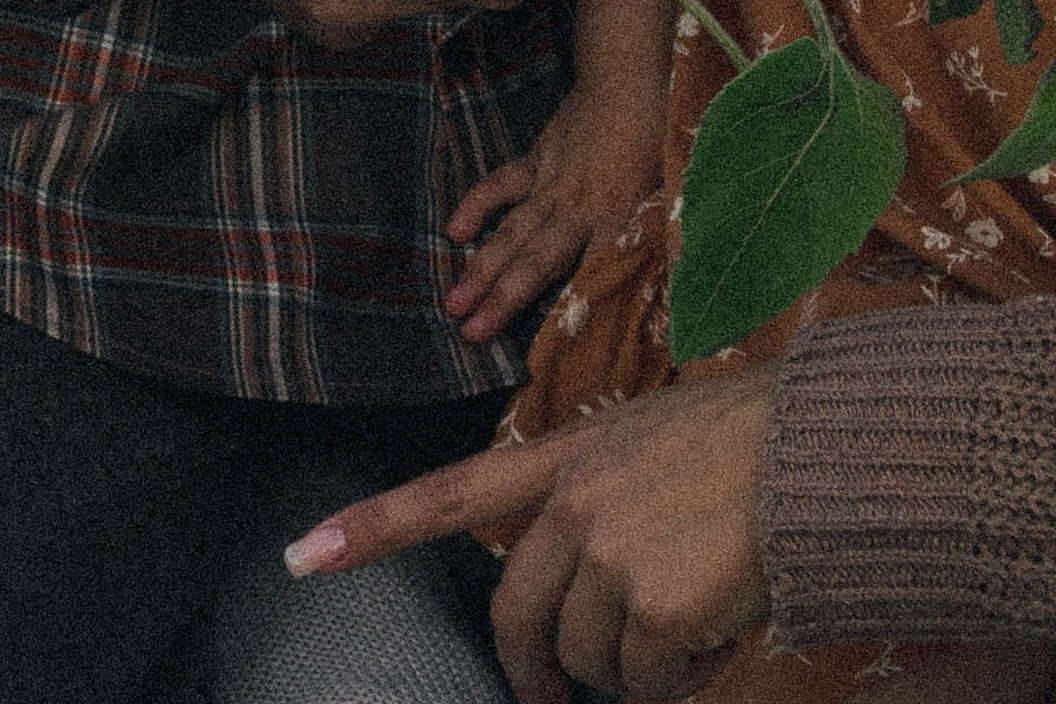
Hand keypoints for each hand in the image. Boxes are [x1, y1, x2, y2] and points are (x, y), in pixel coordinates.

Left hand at [284, 363, 775, 700]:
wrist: (821, 456)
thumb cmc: (746, 449)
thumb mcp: (646, 444)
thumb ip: (592, 503)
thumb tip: (573, 607)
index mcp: (565, 457)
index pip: (451, 492)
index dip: (372, 528)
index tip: (301, 557)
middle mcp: (575, 502)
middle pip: (515, 616)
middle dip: (533, 670)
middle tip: (548, 696)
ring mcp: (610, 554)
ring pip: (585, 658)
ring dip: (630, 668)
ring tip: (687, 622)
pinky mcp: (654, 606)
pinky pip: (643, 682)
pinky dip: (675, 682)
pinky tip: (712, 638)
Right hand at [444, 80, 666, 344]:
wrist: (631, 77)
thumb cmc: (663, 134)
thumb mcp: (675, 190)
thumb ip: (664, 236)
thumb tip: (675, 287)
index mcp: (613, 217)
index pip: (586, 275)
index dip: (564, 313)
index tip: (544, 352)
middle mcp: (575, 207)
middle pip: (533, 260)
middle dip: (501, 298)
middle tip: (470, 333)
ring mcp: (551, 182)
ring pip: (512, 231)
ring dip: (482, 266)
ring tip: (454, 301)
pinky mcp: (539, 159)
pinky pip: (503, 185)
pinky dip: (478, 205)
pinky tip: (455, 230)